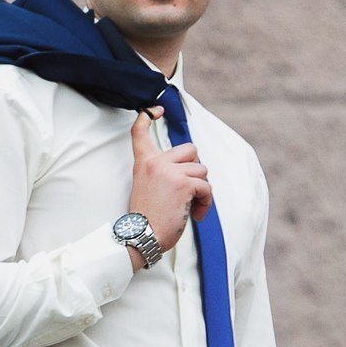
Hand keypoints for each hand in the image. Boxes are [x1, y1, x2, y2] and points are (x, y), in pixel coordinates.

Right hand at [127, 108, 212, 262]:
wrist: (141, 237)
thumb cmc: (145, 219)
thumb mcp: (146, 188)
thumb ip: (161, 173)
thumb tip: (190, 167)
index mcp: (143, 163)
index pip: (139, 133)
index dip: (147, 117)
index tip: (155, 109)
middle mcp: (156, 163)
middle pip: (190, 149)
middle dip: (196, 168)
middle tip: (190, 187)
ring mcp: (170, 172)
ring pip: (202, 170)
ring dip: (202, 190)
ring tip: (193, 206)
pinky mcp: (184, 185)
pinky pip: (206, 187)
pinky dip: (206, 202)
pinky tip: (197, 214)